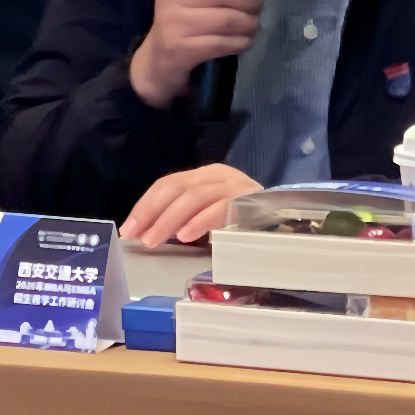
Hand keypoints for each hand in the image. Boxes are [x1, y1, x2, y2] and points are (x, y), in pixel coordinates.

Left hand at [119, 163, 261, 246]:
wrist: (286, 218)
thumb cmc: (241, 220)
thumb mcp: (208, 214)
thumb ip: (183, 216)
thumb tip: (146, 232)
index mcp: (206, 175)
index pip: (168, 183)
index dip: (146, 205)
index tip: (129, 228)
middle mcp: (218, 175)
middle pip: (178, 187)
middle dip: (152, 211)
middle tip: (137, 236)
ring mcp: (234, 186)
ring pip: (194, 197)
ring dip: (169, 220)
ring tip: (154, 240)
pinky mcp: (248, 202)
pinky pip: (219, 209)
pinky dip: (199, 222)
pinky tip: (185, 236)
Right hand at [129, 0, 264, 108]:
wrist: (160, 57)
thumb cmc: (185, 16)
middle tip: (258, 4)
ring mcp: (174, 23)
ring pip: (227, 19)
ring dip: (249, 22)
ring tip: (253, 23)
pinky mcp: (182, 49)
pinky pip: (223, 43)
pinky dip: (241, 41)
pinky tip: (243, 40)